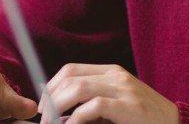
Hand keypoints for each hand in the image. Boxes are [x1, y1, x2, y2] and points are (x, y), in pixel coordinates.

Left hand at [41, 63, 177, 123]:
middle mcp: (116, 76)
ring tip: (52, 123)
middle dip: (51, 98)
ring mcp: (124, 89)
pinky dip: (77, 118)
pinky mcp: (130, 106)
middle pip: (71, 77)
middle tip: (44, 118)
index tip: (43, 104)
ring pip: (78, 88)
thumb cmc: (145, 120)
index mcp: (112, 72)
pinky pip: (95, 106)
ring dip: (59, 107)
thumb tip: (61, 116)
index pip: (71, 69)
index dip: (52, 85)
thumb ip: (92, 107)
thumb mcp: (116, 107)